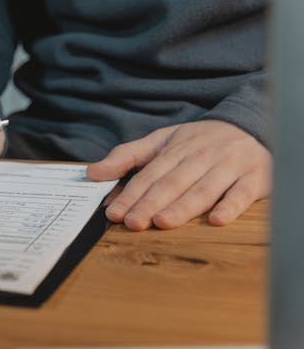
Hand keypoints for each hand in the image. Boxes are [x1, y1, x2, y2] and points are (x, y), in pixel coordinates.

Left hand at [86, 120, 271, 229]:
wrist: (252, 125)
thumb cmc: (199, 141)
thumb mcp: (161, 141)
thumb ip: (126, 156)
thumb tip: (92, 173)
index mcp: (176, 150)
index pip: (149, 175)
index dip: (131, 194)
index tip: (113, 212)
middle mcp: (202, 157)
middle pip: (173, 183)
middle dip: (151, 203)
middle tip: (133, 222)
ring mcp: (229, 167)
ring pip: (204, 189)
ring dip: (183, 206)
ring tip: (163, 222)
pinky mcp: (255, 177)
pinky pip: (242, 193)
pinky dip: (231, 206)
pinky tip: (217, 220)